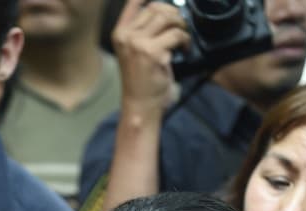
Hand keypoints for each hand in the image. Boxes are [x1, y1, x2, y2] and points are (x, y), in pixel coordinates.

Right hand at [112, 0, 189, 114]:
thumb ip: (143, 32)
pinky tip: (185, 49)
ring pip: (166, 18)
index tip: (167, 2)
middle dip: (173, 13)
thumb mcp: (135, 52)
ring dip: (181, 25)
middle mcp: (126, 36)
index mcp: (120, 33)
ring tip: (184, 37)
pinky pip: (176, 35)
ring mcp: (138, 44)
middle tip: (181, 26)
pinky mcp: (152, 53)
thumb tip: (166, 12)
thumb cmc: (141, 81)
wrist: (140, 105)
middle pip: (155, 7)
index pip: (133, 2)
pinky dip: (185, 40)